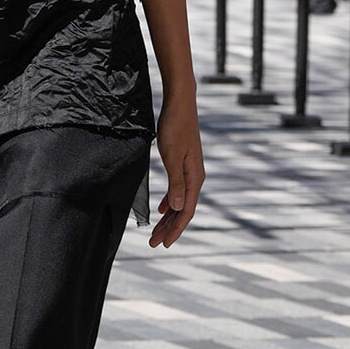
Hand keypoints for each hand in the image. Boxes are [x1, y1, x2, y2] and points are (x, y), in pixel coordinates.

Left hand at [149, 90, 205, 249]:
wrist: (180, 104)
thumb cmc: (175, 127)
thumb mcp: (172, 156)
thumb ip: (176, 183)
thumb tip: (178, 208)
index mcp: (194, 178)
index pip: (186, 211)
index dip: (175, 229)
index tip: (163, 243)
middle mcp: (195, 177)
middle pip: (183, 210)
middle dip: (169, 228)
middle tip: (154, 243)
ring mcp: (190, 171)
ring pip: (180, 201)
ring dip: (168, 217)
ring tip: (156, 231)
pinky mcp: (184, 164)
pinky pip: (178, 190)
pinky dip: (169, 202)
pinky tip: (161, 209)